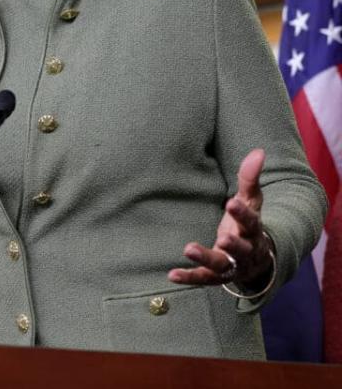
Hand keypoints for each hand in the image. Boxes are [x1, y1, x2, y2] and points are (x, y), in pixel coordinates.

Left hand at [168, 149, 273, 287]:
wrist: (256, 259)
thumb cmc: (248, 224)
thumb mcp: (251, 200)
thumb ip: (249, 178)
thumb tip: (258, 151)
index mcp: (253, 231)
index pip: (251, 221)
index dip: (242, 213)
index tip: (232, 202)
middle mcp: (245, 251)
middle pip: (241, 249)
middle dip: (233, 245)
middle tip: (223, 238)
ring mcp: (232, 266)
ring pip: (222, 266)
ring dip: (206, 258)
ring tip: (188, 248)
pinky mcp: (216, 276)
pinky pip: (203, 279)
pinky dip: (189, 278)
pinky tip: (171, 275)